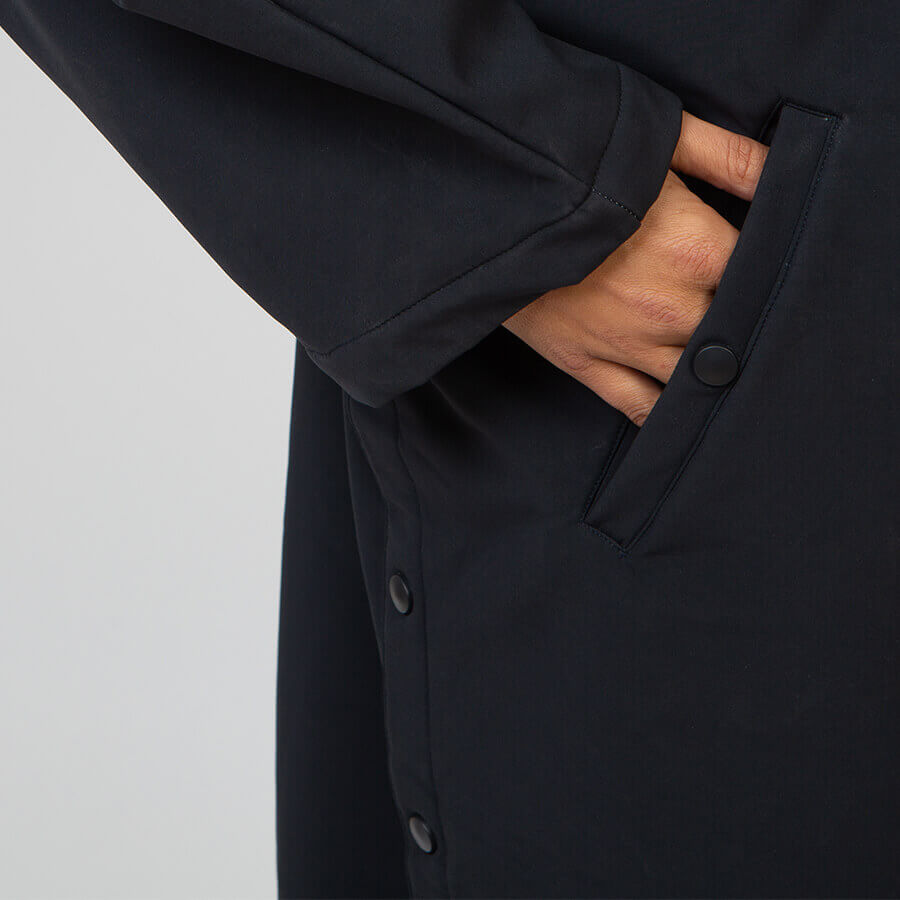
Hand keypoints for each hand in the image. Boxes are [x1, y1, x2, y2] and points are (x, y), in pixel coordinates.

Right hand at [503, 112, 768, 425]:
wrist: (488, 208)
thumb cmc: (572, 165)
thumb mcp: (659, 140)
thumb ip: (729, 156)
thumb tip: (791, 170)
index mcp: (697, 251)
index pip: (763, 276)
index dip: (773, 274)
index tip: (776, 272)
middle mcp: (669, 309)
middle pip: (732, 333)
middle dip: (743, 325)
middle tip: (749, 318)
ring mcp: (627, 345)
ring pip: (694, 379)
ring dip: (712, 373)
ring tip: (724, 365)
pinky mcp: (585, 365)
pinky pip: (639, 407)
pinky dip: (664, 415)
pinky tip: (686, 415)